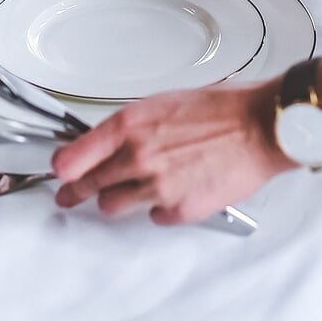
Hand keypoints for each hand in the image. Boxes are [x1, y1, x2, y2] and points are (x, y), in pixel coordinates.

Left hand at [51, 81, 294, 224]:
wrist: (261, 127)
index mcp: (130, 125)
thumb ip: (132, 127)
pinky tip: (171, 192)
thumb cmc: (222, 110)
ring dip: (116, 200)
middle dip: (76, 192)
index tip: (60, 173)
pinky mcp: (179, 210)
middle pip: (89, 186)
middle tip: (69, 196)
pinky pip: (153, 216)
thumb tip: (110, 142)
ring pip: (113, 206)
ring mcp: (157, 187)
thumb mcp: (163, 104)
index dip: (62, 168)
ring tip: (128, 192)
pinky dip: (158, 207)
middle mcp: (137, 157)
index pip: (73, 156)